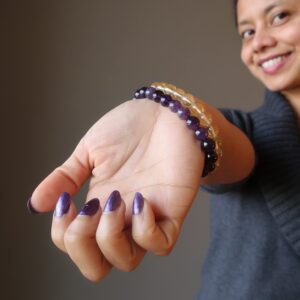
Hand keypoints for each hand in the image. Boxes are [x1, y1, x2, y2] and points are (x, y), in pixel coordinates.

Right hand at [29, 98, 203, 280]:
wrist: (166, 112)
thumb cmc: (129, 128)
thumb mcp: (90, 150)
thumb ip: (65, 177)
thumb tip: (35, 205)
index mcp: (98, 204)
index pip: (74, 243)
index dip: (63, 234)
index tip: (66, 201)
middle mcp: (120, 217)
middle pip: (97, 265)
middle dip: (82, 246)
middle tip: (89, 208)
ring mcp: (147, 217)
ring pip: (127, 261)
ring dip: (110, 238)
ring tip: (115, 200)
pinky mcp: (173, 211)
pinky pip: (162, 244)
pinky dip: (146, 231)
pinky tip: (140, 200)